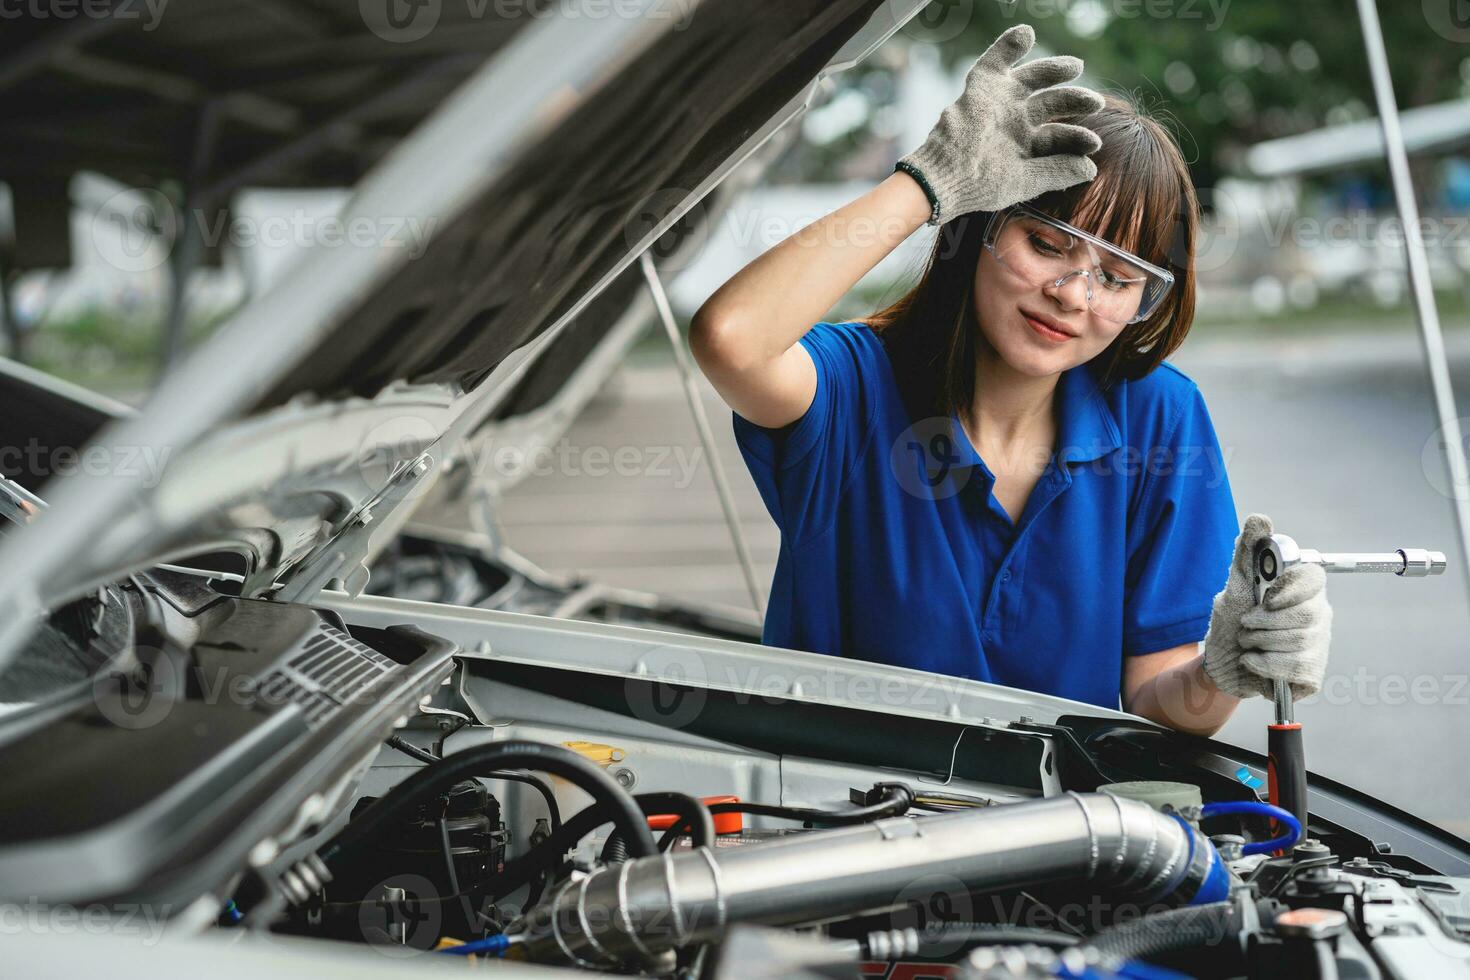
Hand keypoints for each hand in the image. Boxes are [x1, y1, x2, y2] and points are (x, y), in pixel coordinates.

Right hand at [895, 23, 1103, 224]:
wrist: (945, 176)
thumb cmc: (980, 184)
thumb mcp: (1025, 181)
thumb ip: (1057, 172)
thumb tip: (1091, 168)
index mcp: (1024, 146)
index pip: (1059, 137)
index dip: (1078, 138)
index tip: (1094, 144)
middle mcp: (1014, 121)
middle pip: (1052, 104)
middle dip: (1074, 100)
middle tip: (1095, 101)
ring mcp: (1000, 101)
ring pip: (1032, 78)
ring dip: (1054, 69)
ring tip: (1075, 66)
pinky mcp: (983, 87)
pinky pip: (997, 60)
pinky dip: (1010, 44)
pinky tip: (1026, 33)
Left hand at [1201, 514, 1332, 701]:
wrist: (1220, 665)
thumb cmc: (1230, 623)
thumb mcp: (1234, 587)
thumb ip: (1247, 555)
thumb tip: (1260, 520)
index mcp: (1301, 590)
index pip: (1314, 579)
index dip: (1290, 590)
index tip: (1266, 600)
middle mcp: (1316, 614)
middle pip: (1306, 616)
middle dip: (1264, 623)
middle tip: (1246, 625)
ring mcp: (1318, 643)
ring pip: (1299, 643)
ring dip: (1260, 644)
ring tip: (1248, 644)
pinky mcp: (1312, 671)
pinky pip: (1297, 668)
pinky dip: (1266, 666)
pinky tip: (1254, 663)